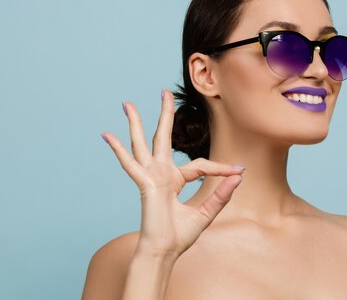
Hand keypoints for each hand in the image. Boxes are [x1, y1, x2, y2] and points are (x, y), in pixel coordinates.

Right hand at [100, 90, 244, 257]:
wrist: (165, 253)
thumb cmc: (180, 236)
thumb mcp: (207, 212)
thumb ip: (222, 194)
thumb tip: (239, 176)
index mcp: (175, 180)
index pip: (200, 165)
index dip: (221, 168)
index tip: (239, 170)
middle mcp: (162, 174)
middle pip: (162, 138)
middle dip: (165, 114)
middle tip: (165, 92)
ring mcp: (151, 177)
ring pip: (142, 143)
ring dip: (135, 122)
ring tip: (128, 104)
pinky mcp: (144, 184)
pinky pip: (130, 164)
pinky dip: (117, 149)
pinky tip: (107, 134)